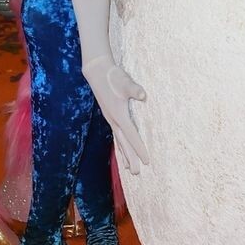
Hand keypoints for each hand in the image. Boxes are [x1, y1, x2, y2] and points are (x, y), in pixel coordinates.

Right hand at [82, 58, 149, 174]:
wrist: (97, 71)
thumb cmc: (113, 76)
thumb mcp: (125, 81)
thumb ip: (134, 89)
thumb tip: (143, 95)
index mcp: (119, 115)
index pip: (132, 136)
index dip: (139, 149)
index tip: (147, 161)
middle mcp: (113, 120)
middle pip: (124, 143)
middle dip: (130, 158)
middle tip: (137, 173)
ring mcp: (110, 119)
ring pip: (119, 141)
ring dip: (124, 154)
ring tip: (129, 168)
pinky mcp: (110, 115)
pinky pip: (116, 135)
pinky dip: (120, 144)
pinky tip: (122, 149)